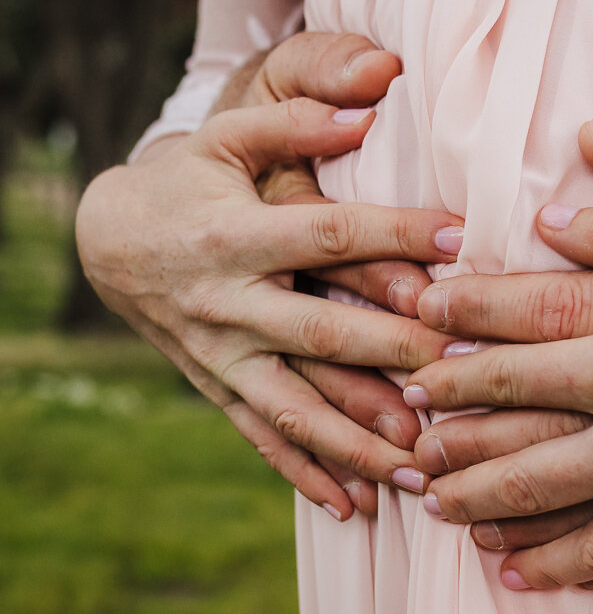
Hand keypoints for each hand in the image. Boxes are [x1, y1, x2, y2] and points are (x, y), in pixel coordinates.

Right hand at [222, 32, 456, 512]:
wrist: (110, 240)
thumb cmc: (192, 179)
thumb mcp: (228, 136)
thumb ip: (294, 119)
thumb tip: (368, 106)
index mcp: (237, 236)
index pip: (328, 235)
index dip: (393, 235)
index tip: (458, 238)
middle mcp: (229, 304)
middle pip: (322, 333)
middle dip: (393, 356)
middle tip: (460, 371)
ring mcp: (221, 356)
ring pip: (295, 406)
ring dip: (358, 439)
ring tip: (421, 465)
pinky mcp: (217, 389)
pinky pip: (264, 439)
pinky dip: (307, 473)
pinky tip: (356, 506)